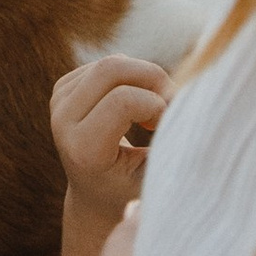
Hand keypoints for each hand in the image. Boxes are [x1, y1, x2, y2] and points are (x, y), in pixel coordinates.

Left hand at [51, 53, 168, 230]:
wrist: (95, 193)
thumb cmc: (132, 189)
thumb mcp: (154, 177)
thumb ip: (170, 146)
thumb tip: (196, 108)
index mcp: (83, 149)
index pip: (123, 101)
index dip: (156, 104)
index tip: (169, 125)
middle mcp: (62, 122)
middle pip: (113, 68)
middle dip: (153, 77)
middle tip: (172, 103)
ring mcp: (59, 101)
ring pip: (113, 62)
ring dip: (146, 78)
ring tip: (154, 113)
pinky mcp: (64, 87)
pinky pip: (109, 63)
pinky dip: (134, 77)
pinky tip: (138, 107)